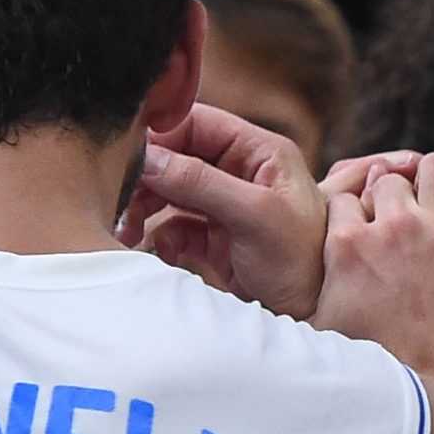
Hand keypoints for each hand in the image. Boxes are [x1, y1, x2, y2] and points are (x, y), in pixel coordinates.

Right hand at [123, 104, 328, 318]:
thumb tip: (148, 158)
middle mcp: (241, 171)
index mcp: (259, 152)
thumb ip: (202, 183)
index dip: (160, 135)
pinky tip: (158, 250)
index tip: (127, 157)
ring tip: (127, 230)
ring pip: (170, 190)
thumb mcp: (255, 216)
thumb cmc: (302, 259)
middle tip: (121, 200)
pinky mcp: (214, 235)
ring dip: (145, 207)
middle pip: (177, 156)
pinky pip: (174, 224)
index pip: (198, 122)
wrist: (313, 311)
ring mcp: (226, 203)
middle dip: (146, 177)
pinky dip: (160, 235)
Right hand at [318, 151, 433, 390]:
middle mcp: (393, 228)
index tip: (367, 229)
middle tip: (409, 219)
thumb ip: (299, 306)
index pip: (341, 198)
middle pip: (388, 178)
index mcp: (347, 245)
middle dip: (395, 194)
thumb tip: (265, 308)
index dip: (354, 212)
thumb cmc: (381, 371)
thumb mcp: (322, 337)